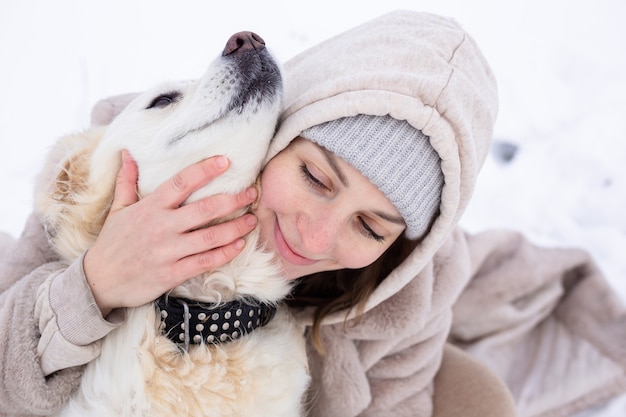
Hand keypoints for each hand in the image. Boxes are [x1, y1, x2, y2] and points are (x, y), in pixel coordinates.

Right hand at [83, 150, 257, 315]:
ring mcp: (168, 251)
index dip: (205, 170)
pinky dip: (225, 253)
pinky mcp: (172, 273)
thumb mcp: (118, 210)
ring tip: (252, 220)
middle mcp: (161, 227)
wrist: (99, 282)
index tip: (226, 161)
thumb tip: (126, 153)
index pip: (181, 183)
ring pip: (210, 237)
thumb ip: (127, 182)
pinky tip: (239, 245)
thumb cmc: (112, 243)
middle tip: (252, 193)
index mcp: (150, 208)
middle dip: (233, 200)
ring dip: (236, 228)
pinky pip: (205, 262)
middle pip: (204, 209)